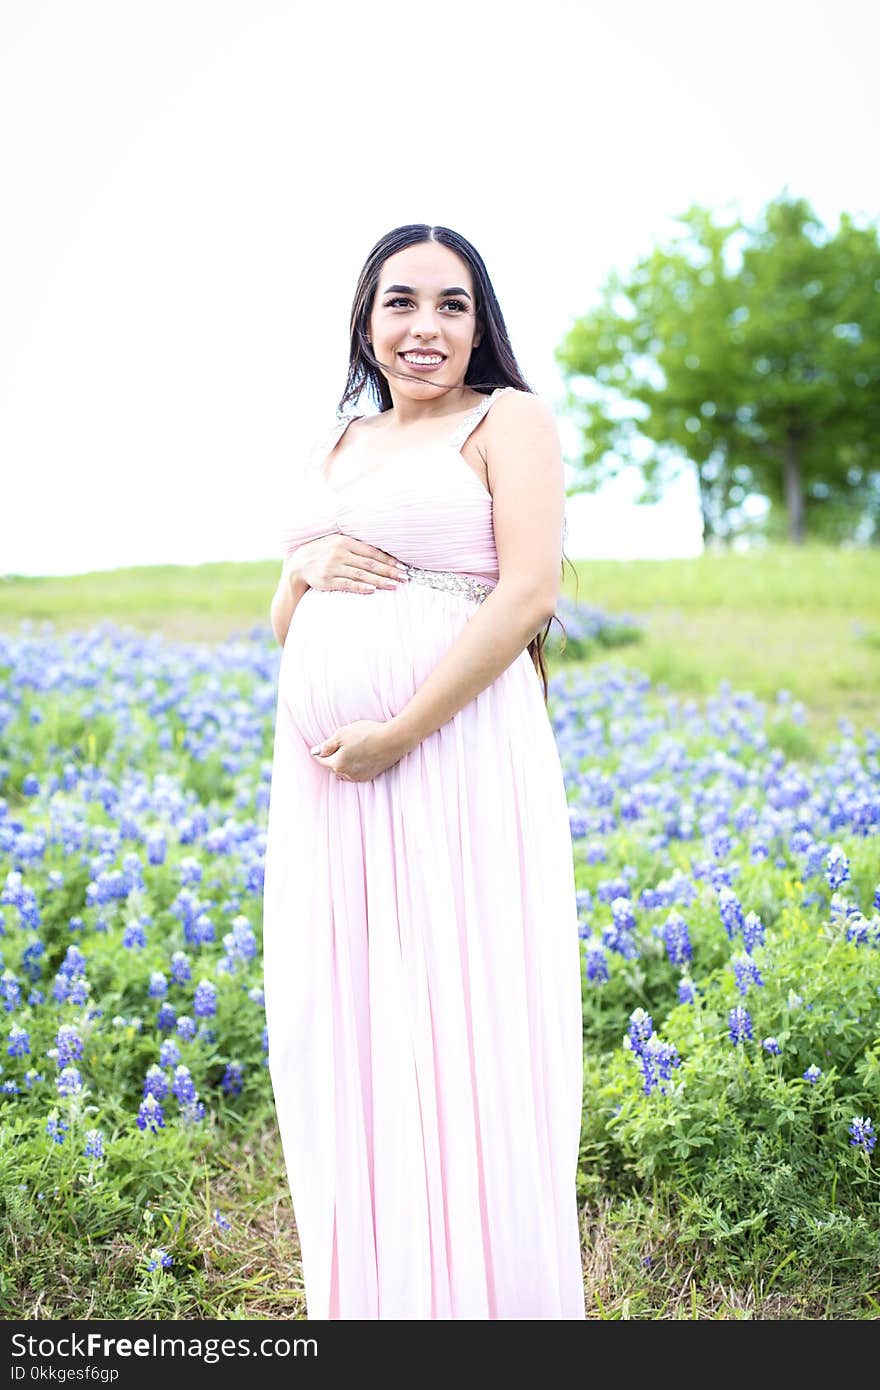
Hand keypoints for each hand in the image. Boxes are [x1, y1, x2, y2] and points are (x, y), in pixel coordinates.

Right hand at [287, 535, 407, 593]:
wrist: (299, 563)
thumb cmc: (324, 552)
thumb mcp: (338, 543)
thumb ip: (357, 546)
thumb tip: (383, 553)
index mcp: (344, 541)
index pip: (372, 552)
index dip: (388, 560)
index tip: (402, 567)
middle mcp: (339, 553)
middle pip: (369, 563)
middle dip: (389, 571)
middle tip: (405, 577)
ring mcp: (332, 567)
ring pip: (361, 574)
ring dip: (380, 581)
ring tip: (394, 585)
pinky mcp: (326, 581)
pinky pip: (347, 584)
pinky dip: (361, 587)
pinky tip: (373, 590)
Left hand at [309, 720, 404, 782]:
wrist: (393, 740)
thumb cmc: (367, 734)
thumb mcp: (342, 734)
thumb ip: (327, 745)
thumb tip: (315, 752)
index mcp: (337, 763)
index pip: (321, 760)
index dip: (319, 752)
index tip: (318, 747)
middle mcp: (346, 774)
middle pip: (333, 767)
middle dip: (331, 758)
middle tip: (333, 748)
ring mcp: (359, 776)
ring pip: (344, 772)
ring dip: (342, 764)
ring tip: (345, 754)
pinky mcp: (370, 775)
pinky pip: (355, 774)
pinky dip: (352, 768)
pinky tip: (357, 760)